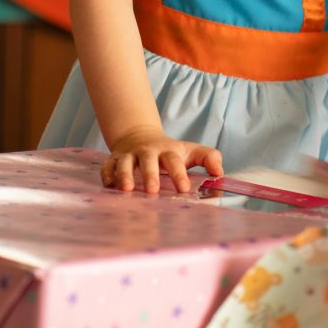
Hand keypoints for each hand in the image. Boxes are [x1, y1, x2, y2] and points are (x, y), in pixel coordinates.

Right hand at [102, 128, 222, 193]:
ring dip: (125, 174)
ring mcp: (129, 155)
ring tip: (126, 189)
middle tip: (152, 190)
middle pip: (148, 161)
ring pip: (125, 163)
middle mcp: (147, 152)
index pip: (174, 161)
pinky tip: (109, 186)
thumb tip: (220, 173)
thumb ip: (209, 158)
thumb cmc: (170, 151)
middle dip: (149, 174)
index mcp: (167, 151)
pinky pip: (107, 166)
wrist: (139, 137)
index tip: (184, 188)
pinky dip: (107, 175)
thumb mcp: (190, 151)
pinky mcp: (114, 160)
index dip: (179, 173)